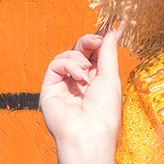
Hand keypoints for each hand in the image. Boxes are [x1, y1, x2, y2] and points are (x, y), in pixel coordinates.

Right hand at [39, 29, 124, 163]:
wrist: (88, 134)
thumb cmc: (104, 112)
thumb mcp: (110, 77)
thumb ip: (108, 52)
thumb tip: (114, 31)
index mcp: (97, 81)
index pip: (95, 54)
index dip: (99, 41)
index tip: (108, 29)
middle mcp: (80, 82)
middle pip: (80, 51)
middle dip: (89, 42)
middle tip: (97, 40)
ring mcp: (64, 85)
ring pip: (66, 55)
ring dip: (79, 57)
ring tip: (88, 71)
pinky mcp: (50, 88)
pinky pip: (55, 64)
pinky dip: (68, 64)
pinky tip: (79, 76)